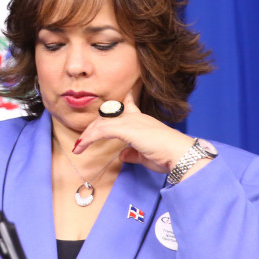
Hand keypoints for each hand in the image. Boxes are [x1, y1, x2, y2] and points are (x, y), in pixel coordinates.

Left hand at [72, 91, 199, 178]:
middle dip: (93, 127)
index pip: (127, 105)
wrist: (180, 154)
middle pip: (107, 116)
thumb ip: (133, 153)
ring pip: (102, 122)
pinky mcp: (127, 128)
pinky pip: (102, 130)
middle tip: (82, 140)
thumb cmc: (168, 155)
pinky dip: (90, 137)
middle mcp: (136, 117)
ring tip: (78, 146)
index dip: (117, 103)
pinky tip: (83, 145)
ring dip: (88, 134)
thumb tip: (122, 155)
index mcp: (142, 120)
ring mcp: (131, 121)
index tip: (109, 104)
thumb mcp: (146, 155)